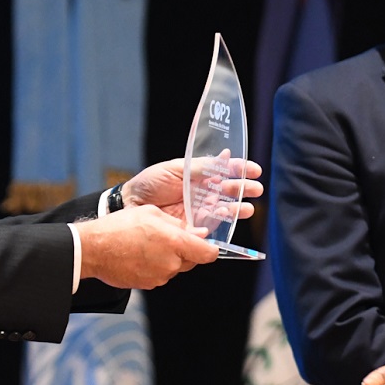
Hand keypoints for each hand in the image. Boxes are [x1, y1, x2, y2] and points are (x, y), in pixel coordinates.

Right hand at [74, 206, 219, 289]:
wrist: (93, 249)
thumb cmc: (120, 227)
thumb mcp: (152, 213)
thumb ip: (179, 225)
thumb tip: (199, 233)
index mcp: (175, 243)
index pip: (208, 254)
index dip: (210, 249)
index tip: (207, 245)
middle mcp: (171, 263)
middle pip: (191, 261)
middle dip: (184, 251)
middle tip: (166, 239)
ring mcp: (160, 277)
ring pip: (174, 268)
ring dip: (168, 259)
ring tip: (147, 246)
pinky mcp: (148, 285)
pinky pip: (160, 275)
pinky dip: (155, 267)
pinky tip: (140, 256)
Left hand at [122, 155, 263, 219]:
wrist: (130, 204)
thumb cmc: (150, 183)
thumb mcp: (176, 169)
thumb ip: (201, 167)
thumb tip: (226, 157)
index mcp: (199, 175)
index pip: (225, 171)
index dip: (241, 169)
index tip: (254, 170)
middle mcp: (202, 193)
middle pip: (229, 191)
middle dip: (244, 189)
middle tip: (255, 189)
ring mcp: (199, 210)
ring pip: (225, 209)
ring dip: (237, 208)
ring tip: (246, 208)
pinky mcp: (194, 227)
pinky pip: (212, 226)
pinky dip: (221, 222)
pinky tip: (227, 216)